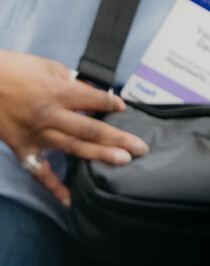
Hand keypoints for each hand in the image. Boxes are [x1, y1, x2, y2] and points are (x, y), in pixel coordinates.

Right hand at [0, 51, 148, 204]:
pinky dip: (53, 186)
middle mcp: (50, 115)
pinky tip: (68, 199)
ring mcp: (36, 134)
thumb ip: (73, 81)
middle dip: (117, 138)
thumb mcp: (48, 66)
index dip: (111, 104)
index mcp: (58, 92)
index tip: (123, 108)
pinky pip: (39, 171)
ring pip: (73, 147)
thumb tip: (93, 92)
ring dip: (99, 155)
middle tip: (140, 148)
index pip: (93, 100)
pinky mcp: (22, 148)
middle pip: (90, 129)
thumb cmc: (14, 70)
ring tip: (123, 161)